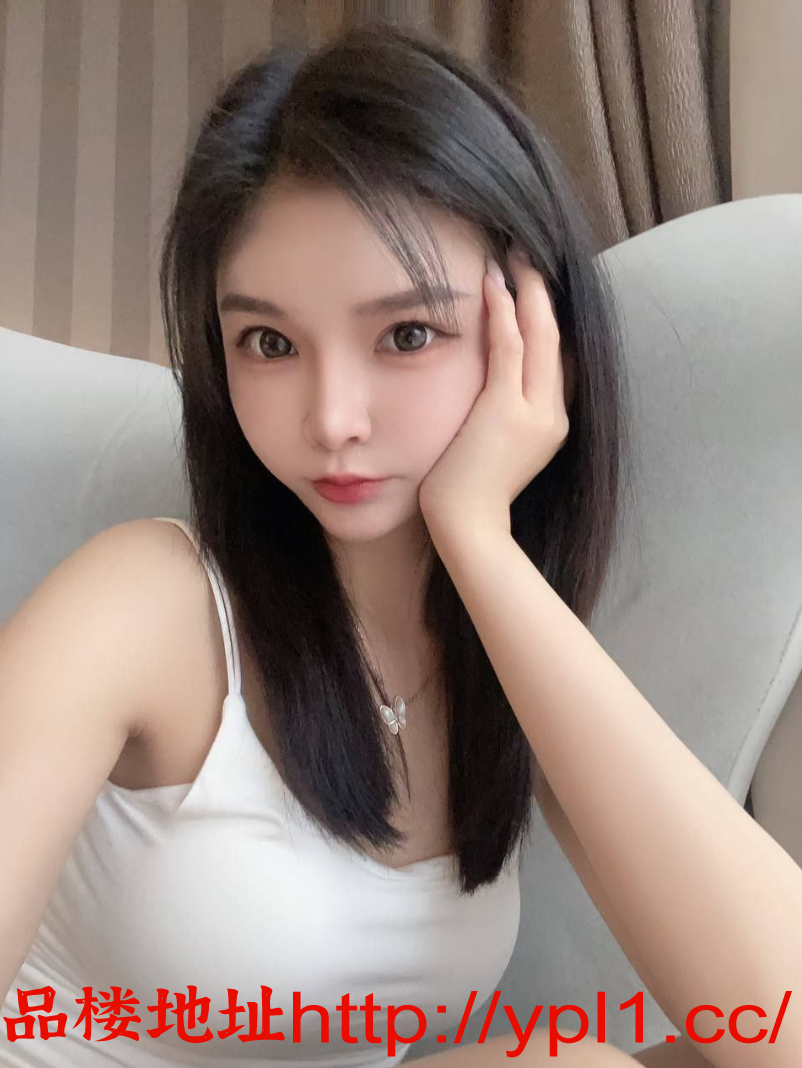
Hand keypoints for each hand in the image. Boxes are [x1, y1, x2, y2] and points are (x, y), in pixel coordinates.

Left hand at [418, 244, 571, 533]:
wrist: (468, 525)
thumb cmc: (469, 492)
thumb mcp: (495, 448)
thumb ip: (501, 414)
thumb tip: (487, 387)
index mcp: (552, 422)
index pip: (556, 357)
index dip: (545, 316)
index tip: (529, 285)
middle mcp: (552, 413)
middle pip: (556, 337)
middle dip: (541, 293)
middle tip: (525, 255)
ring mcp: (534, 412)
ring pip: (539, 335)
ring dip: (525, 291)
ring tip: (512, 256)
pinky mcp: (507, 410)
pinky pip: (511, 348)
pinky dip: (504, 313)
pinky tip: (494, 284)